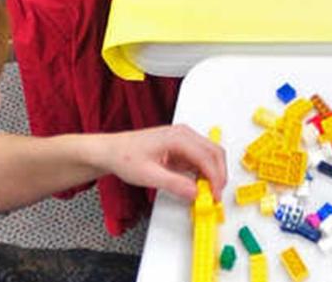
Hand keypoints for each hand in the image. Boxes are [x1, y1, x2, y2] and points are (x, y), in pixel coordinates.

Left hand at [94, 125, 226, 202]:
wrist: (112, 151)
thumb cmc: (125, 156)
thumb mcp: (148, 175)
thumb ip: (174, 184)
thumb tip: (195, 192)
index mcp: (178, 137)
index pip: (207, 157)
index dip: (215, 178)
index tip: (215, 195)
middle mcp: (184, 134)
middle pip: (214, 153)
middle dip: (219, 175)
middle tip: (215, 196)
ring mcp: (184, 139)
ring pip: (210, 155)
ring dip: (213, 173)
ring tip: (208, 193)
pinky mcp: (182, 146)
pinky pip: (201, 158)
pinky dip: (204, 172)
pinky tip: (199, 185)